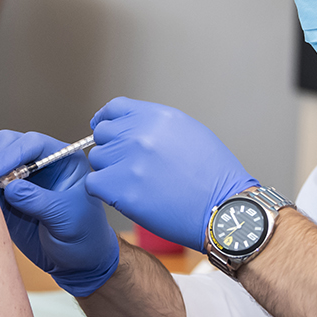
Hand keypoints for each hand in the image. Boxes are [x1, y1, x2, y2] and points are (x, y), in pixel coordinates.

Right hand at [0, 131, 117, 296]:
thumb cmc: (84, 237)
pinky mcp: (4, 194)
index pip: (33, 143)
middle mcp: (40, 161)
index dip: (12, 153)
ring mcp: (20, 176)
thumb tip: (11, 188)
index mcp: (63, 159)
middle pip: (7, 143)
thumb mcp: (68, 219)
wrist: (76, 262)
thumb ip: (39, 201)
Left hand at [86, 97, 256, 249]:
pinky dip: (104, 191)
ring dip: (109, 170)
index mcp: (157, 117)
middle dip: (112, 148)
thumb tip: (131, 126)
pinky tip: (124, 196)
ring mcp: (129, 162)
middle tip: (129, 166)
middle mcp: (140, 135)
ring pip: (98, 160)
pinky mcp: (122, 191)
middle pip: (103, 134)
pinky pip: (93, 184)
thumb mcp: (189, 132)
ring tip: (135, 184)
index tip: (107, 130)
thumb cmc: (214, 175)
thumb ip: (155, 125)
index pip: (115, 108)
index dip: (108, 120)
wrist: (223, 208)